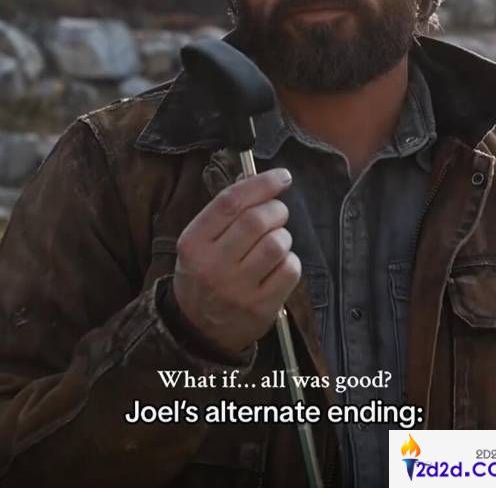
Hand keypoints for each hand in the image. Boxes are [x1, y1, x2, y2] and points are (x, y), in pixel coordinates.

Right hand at [172, 168, 299, 355]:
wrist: (198, 329)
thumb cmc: (203, 273)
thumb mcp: (199, 241)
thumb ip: (225, 210)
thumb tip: (256, 177)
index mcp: (194, 242)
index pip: (230, 201)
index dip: (261, 183)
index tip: (282, 177)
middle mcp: (213, 266)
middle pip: (257, 220)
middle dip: (276, 209)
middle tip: (277, 214)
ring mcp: (237, 290)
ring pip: (277, 244)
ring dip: (284, 236)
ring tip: (275, 243)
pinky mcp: (261, 308)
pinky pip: (290, 270)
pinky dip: (290, 261)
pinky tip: (278, 265)